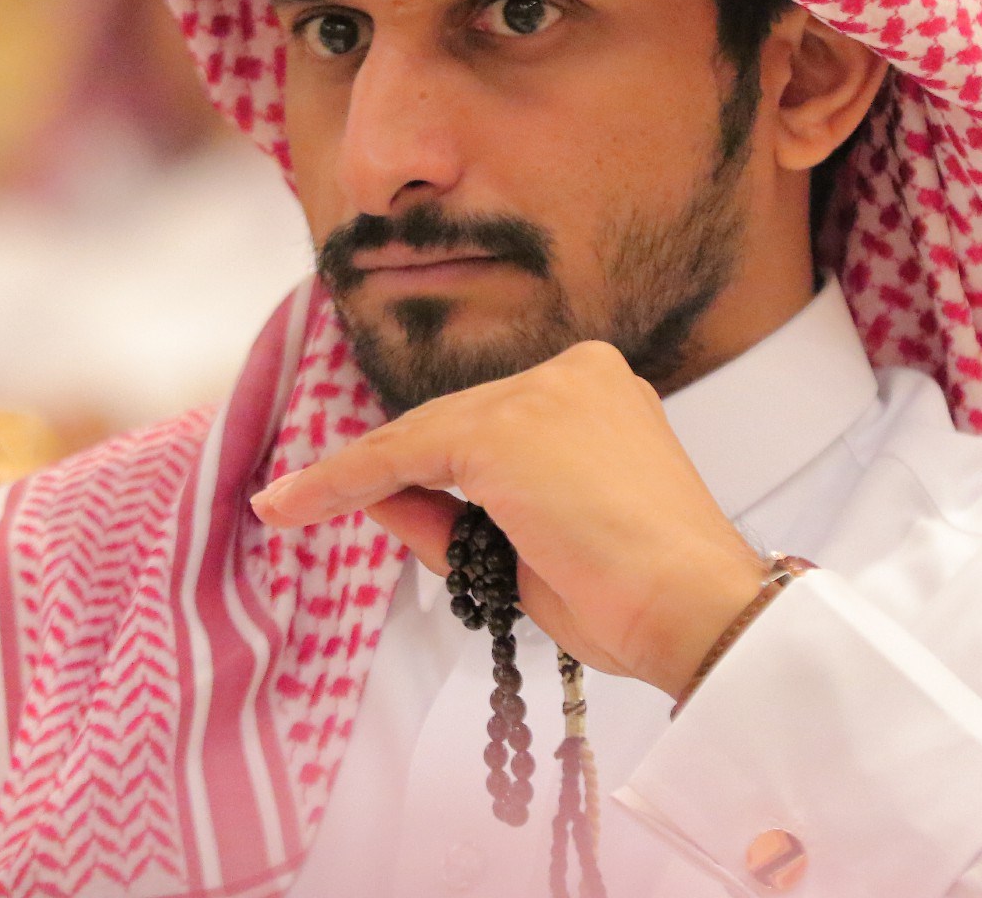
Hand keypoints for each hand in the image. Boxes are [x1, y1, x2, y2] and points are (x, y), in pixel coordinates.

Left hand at [250, 341, 768, 699]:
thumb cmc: (636, 595)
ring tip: (288, 505)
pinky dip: (344, 479)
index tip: (370, 488)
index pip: (489, 425)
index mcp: (600, 394)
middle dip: (387, 470)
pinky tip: (295, 503)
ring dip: (355, 475)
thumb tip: (373, 496)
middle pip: (454, 423)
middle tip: (303, 501)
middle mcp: (575, 373)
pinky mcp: (504, 427)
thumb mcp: (527, 550)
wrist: (693, 609)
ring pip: (426, 435)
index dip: (421, 462)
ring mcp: (540, 394)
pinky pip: (403, 454)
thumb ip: (452, 516)